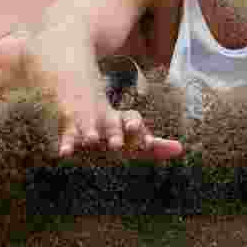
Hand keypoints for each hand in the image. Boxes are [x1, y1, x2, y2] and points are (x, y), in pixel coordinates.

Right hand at [57, 101, 182, 159]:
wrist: (78, 93)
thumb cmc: (111, 124)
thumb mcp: (132, 134)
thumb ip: (155, 146)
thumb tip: (181, 150)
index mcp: (122, 120)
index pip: (132, 120)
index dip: (137, 127)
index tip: (146, 141)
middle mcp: (105, 119)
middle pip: (112, 124)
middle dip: (115, 133)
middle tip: (118, 145)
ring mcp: (86, 123)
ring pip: (89, 127)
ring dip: (90, 133)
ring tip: (92, 140)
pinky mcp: (69, 128)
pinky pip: (68, 136)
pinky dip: (67, 144)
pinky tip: (65, 154)